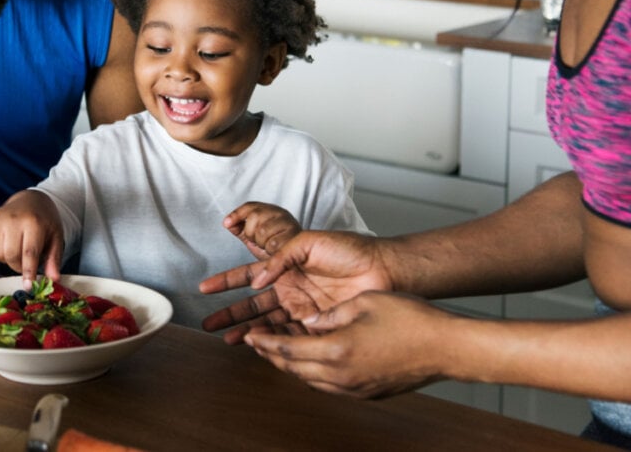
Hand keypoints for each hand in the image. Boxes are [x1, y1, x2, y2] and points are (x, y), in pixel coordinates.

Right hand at [0, 190, 64, 288]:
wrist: (30, 200)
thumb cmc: (43, 220)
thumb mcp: (55, 237)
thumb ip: (53, 259)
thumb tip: (53, 279)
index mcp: (34, 222)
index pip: (29, 252)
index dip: (28, 271)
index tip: (28, 286)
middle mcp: (13, 220)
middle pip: (11, 256)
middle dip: (18, 265)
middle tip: (25, 261)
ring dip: (6, 258)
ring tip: (16, 247)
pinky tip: (4, 242)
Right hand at [199, 230, 390, 342]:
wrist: (382, 269)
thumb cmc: (349, 249)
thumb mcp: (308, 241)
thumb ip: (280, 257)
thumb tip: (257, 280)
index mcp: (285, 267)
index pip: (248, 275)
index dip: (226, 282)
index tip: (205, 288)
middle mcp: (290, 289)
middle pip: (253, 304)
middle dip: (230, 314)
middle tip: (209, 324)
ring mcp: (302, 308)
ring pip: (267, 323)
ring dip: (247, 331)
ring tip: (227, 341)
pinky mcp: (317, 325)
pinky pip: (290, 336)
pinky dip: (273, 342)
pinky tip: (258, 347)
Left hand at [223, 202, 301, 259]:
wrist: (298, 264)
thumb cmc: (276, 250)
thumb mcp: (255, 238)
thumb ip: (240, 229)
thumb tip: (227, 223)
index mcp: (270, 211)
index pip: (250, 206)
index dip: (237, 214)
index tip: (226, 223)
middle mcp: (281, 214)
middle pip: (254, 216)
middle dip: (251, 233)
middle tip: (259, 242)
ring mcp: (289, 224)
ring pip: (263, 231)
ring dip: (262, 243)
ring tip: (269, 248)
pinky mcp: (295, 237)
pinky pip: (273, 243)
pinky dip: (271, 250)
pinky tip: (275, 252)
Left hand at [243, 291, 452, 398]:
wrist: (447, 347)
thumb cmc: (410, 319)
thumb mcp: (362, 303)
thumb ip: (329, 314)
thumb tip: (307, 321)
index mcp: (337, 350)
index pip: (287, 349)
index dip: (264, 342)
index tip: (248, 335)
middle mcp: (342, 376)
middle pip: (293, 369)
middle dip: (271, 356)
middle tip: (255, 342)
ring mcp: (355, 389)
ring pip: (310, 381)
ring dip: (291, 366)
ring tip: (278, 351)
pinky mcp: (368, 393)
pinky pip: (329, 386)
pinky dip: (313, 374)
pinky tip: (311, 361)